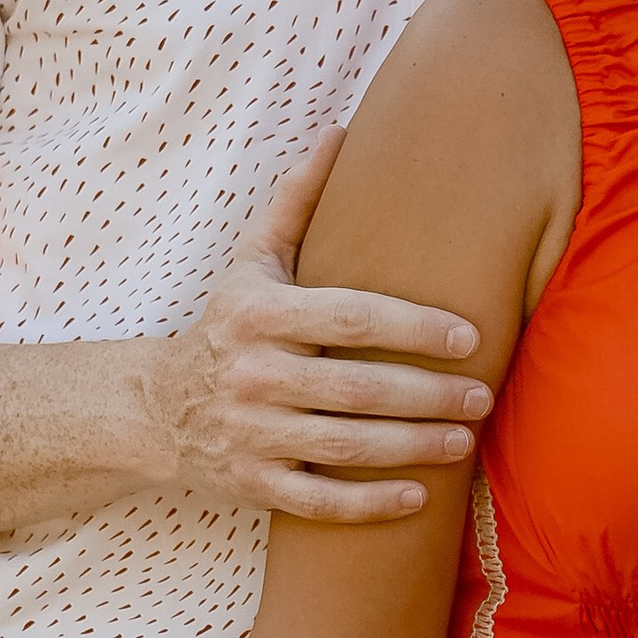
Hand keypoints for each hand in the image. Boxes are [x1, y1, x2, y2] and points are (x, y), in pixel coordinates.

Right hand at [155, 133, 491, 523]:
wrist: (153, 408)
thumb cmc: (226, 323)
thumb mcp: (252, 260)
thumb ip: (298, 200)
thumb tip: (343, 131)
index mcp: (258, 313)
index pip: (349, 318)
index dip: (414, 327)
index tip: (470, 335)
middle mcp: (251, 375)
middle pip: (356, 389)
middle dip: (428, 395)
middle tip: (484, 396)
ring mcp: (249, 435)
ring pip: (344, 448)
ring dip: (412, 447)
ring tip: (465, 440)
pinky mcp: (251, 485)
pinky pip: (318, 503)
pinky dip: (370, 505)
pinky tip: (420, 497)